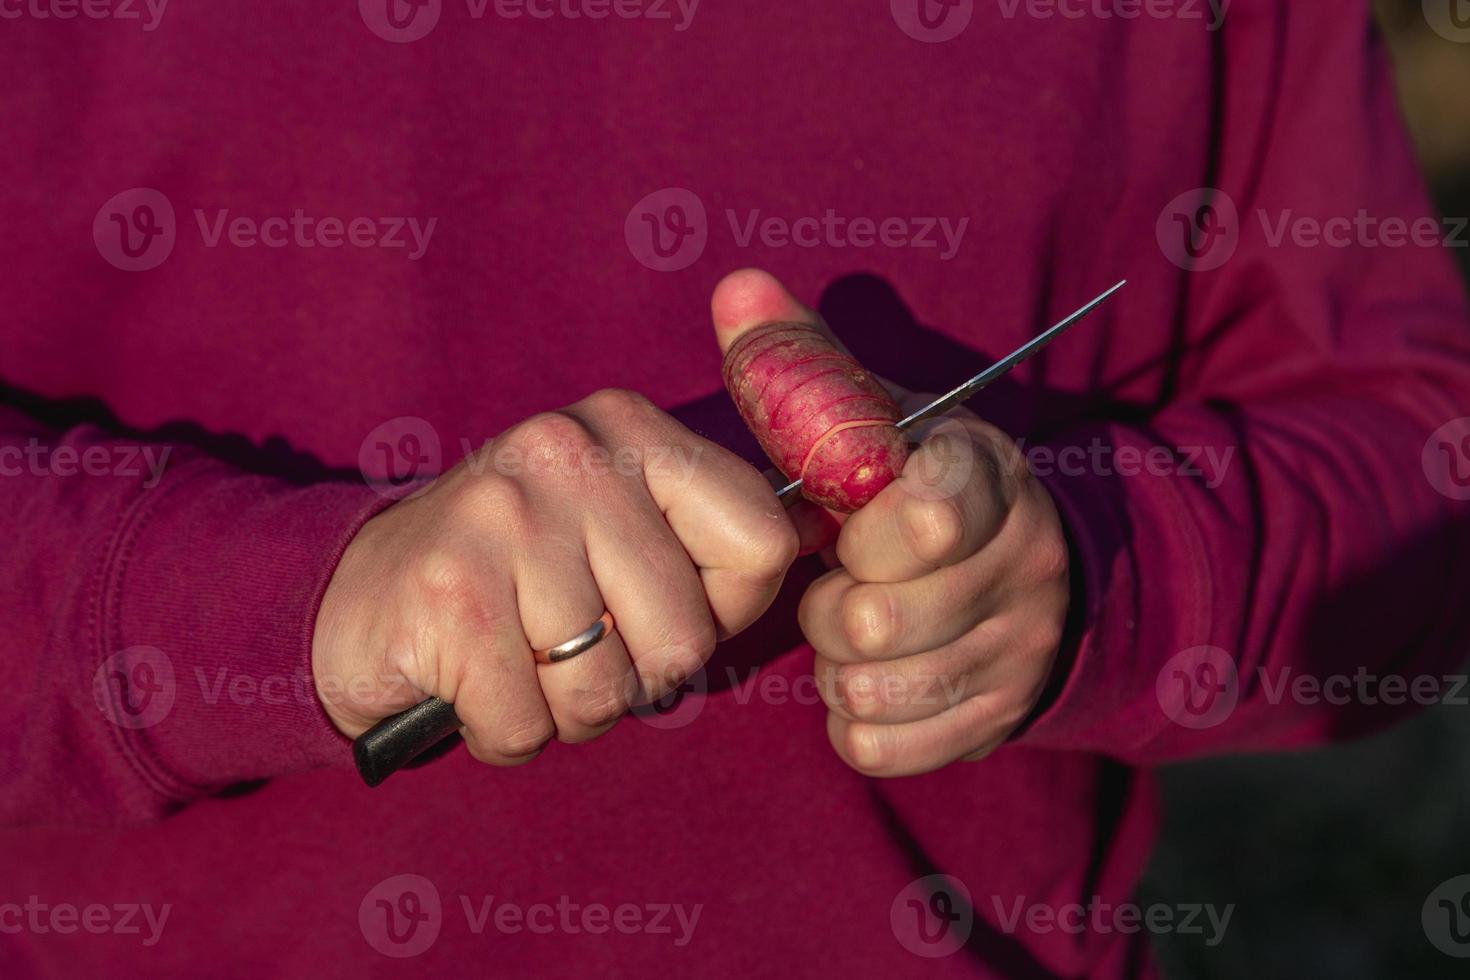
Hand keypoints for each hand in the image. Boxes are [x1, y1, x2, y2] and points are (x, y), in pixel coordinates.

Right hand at [311, 389, 799, 764]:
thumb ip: (704, 535)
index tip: (658, 610)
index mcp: (630, 428)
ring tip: (516, 659)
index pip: (762, 541)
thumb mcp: (616, 526)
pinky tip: (468, 684)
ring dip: (563, 709)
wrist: (357, 595)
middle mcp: (571, 451)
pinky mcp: (451, 589)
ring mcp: (506, 515)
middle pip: (686, 635)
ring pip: (607, 689)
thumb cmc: (517, 578)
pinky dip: (503, 732)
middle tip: (567, 647)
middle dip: (632, 677)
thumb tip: (820, 532)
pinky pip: (529, 724)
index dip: (722, 609)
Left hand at [712, 269, 1068, 777]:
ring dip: (836, 662)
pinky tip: (869, 673)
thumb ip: (805, 360)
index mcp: (988, 480)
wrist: (1024, 568)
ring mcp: (1017, 655)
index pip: (922, 518)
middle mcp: (1023, 570)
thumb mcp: (876, 415)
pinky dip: (852, 716)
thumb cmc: (917, 484)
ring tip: (856, 624)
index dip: (859, 529)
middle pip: (871, 617)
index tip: (857, 515)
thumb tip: (735, 287)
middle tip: (844, 577)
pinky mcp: (995, 722)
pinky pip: (876, 745)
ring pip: (868, 687)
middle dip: (830, 601)